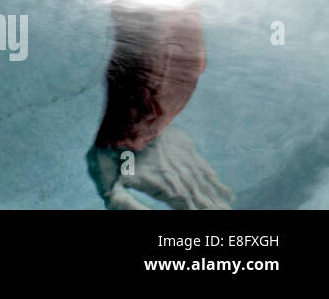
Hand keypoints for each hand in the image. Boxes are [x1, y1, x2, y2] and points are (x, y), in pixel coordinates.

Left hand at [87, 125, 233, 209]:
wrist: (129, 111)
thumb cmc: (111, 147)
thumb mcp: (108, 176)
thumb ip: (120, 201)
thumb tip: (131, 211)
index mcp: (164, 186)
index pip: (186, 208)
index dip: (198, 215)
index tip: (213, 225)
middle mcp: (179, 176)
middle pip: (201, 201)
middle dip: (214, 211)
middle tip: (228, 218)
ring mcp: (185, 162)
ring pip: (207, 188)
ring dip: (219, 202)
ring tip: (229, 213)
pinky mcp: (187, 149)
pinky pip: (206, 170)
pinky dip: (218, 184)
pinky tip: (229, 196)